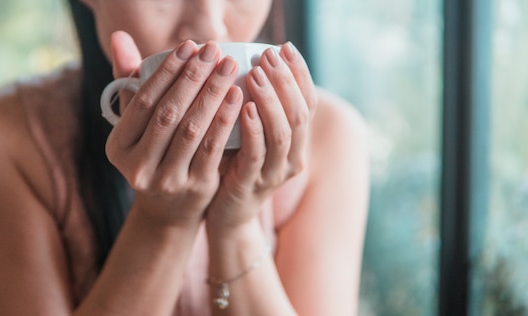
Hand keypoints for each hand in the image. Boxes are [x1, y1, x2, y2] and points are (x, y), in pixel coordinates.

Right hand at [106, 32, 243, 226]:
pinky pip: (213, 148)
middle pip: (169, 113)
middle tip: (214, 50)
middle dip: (194, 77)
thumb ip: (129, 82)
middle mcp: (138, 166)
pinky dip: (225, 120)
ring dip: (213, 93)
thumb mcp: (136, 126)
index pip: (143, 100)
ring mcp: (167, 180)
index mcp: (118, 147)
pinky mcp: (197, 188)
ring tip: (229, 67)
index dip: (167, 71)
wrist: (168, 211)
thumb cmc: (153, 155)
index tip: (189, 46)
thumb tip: (120, 37)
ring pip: (192, 129)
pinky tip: (237, 97)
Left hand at [205, 42, 317, 233]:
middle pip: (299, 114)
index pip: (307, 103)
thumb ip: (256, 108)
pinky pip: (256, 154)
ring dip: (270, 100)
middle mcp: (292, 158)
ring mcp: (273, 174)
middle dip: (285, 80)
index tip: (285, 47)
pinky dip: (253, 128)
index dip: (299, 74)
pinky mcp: (251, 185)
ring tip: (256, 74)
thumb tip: (247, 63)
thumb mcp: (252, 136)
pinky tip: (244, 107)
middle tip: (268, 56)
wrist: (227, 217)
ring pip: (283, 133)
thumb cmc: (235, 168)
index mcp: (297, 144)